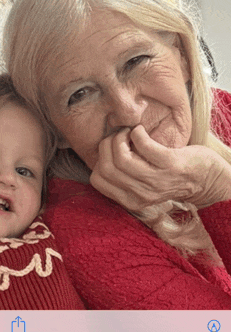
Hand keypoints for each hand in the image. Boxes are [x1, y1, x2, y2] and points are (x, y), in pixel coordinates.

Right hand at [90, 125, 230, 211]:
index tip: (111, 149)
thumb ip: (124, 178)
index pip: (97, 180)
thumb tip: (101, 156)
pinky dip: (137, 133)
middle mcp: (142, 194)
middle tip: (119, 137)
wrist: (205, 179)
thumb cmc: (169, 177)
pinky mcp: (170, 164)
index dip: (99, 159)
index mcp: (131, 200)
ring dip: (121, 137)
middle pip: (106, 167)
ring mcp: (156, 180)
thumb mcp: (143, 186)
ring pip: (121, 157)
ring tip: (129, 133)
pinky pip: (142, 144)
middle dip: (107, 145)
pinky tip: (141, 131)